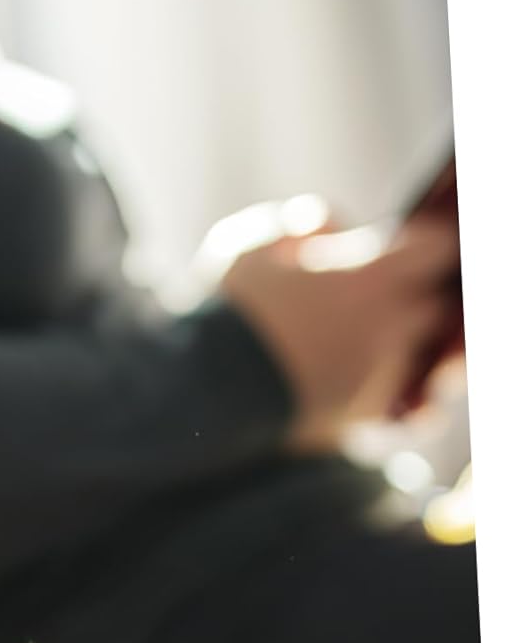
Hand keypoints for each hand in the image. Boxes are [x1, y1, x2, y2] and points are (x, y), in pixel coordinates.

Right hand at [219, 215, 459, 452]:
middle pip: (433, 304)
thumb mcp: (249, 245)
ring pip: (417, 356)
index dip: (419, 245)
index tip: (396, 249)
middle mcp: (390, 327)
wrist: (205, 392)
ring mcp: (381, 376)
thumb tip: (328, 226)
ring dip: (395, 347)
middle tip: (370, 301)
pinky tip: (368, 388)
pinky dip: (391, 396)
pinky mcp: (362, 418)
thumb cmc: (226, 313)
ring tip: (353, 347)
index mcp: (371, 278)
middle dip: (409, 298)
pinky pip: (402, 407)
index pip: (436, 247)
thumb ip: (300, 223)